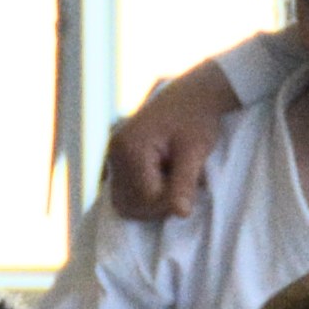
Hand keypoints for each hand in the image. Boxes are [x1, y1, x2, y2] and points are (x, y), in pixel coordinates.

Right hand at [98, 55, 242, 219]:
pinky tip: (161, 181)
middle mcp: (114, 153)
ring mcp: (112, 156)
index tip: (192, 190)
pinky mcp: (117, 159)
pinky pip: (122, 191)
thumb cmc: (196, 119)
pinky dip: (141, 195)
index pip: (146, 198)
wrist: (192, 94)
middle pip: (130, 203)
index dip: (170, 202)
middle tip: (183, 188)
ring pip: (124, 201)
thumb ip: (184, 183)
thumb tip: (181, 214)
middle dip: (158, 205)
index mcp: (130, 149)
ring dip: (150, 202)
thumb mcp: (195, 150)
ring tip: (172, 182)